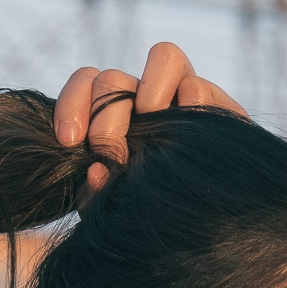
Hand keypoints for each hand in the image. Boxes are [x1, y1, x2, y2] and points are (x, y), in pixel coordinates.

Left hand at [54, 42, 247, 196]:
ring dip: (151, 94)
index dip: (72, 102)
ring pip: (165, 55)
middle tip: (112, 154)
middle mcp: (146, 98)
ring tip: (153, 131)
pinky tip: (185, 144)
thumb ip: (96, 193)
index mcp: (114, 113)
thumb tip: (96, 172)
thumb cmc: (148, 214)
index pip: (87, 81)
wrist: (206, 231)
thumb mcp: (112, 206)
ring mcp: (184, 96)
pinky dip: (189, 107)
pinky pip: (197, 87)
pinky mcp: (218, 107)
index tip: (69, 140)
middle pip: (116, 75)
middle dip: (105, 116)